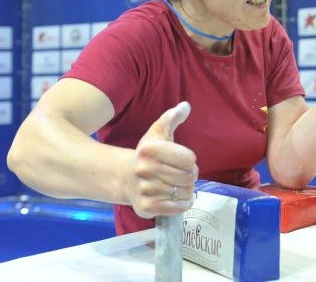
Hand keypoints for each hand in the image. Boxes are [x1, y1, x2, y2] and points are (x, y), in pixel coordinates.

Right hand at [127, 101, 197, 218]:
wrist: (125, 178)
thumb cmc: (149, 154)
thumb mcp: (158, 133)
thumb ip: (172, 118)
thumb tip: (185, 106)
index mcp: (150, 149)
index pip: (189, 159)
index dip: (190, 161)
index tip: (182, 161)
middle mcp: (144, 169)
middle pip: (188, 177)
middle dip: (190, 176)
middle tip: (182, 175)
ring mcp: (144, 189)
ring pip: (184, 193)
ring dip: (187, 191)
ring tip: (177, 186)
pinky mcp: (145, 207)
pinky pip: (177, 208)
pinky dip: (183, 204)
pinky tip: (178, 198)